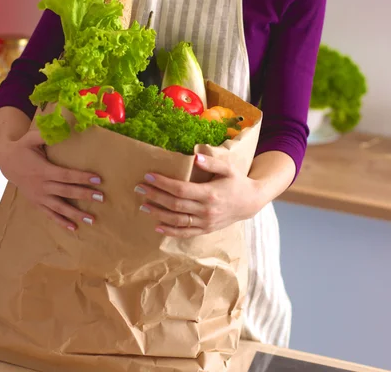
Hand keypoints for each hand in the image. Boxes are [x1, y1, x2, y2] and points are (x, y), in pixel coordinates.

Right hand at [0, 130, 103, 230]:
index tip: (98, 179)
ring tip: (92, 219)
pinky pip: (50, 214)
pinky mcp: (37, 203)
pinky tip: (74, 228)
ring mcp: (39, 196)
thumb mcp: (30, 138)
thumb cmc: (22, 148)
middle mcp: (42, 186)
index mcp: (43, 170)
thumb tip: (61, 128)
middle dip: (85, 195)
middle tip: (102, 198)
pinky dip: (61, 222)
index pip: (66, 175)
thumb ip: (44, 135)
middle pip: (67, 192)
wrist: (6, 163)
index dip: (82, 177)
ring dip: (76, 214)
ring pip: (60, 207)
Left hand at [135, 154, 261, 237]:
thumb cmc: (237, 182)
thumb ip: (212, 163)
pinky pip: (185, 233)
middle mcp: (206, 210)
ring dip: (158, 213)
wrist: (250, 202)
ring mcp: (205, 222)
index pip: (181, 189)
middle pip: (175, 204)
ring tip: (143, 205)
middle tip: (139, 188)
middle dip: (155, 196)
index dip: (163, 183)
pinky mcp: (206, 230)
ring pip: (177, 220)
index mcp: (210, 193)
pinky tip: (157, 226)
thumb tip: (195, 157)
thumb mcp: (228, 169)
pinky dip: (170, 231)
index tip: (148, 176)